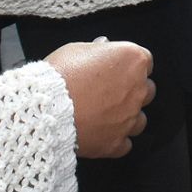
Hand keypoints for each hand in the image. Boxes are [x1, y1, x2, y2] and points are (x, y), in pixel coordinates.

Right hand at [47, 39, 154, 159]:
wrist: (44, 109)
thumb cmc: (59, 76)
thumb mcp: (76, 49)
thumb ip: (96, 49)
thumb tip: (104, 47)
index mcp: (132, 61)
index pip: (144, 61)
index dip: (128, 65)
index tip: (117, 68)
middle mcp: (137, 90)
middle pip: (146, 90)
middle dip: (132, 90)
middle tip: (109, 91)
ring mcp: (129, 118)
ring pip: (139, 119)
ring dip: (126, 117)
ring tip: (104, 115)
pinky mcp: (117, 142)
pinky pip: (125, 144)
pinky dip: (115, 140)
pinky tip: (101, 134)